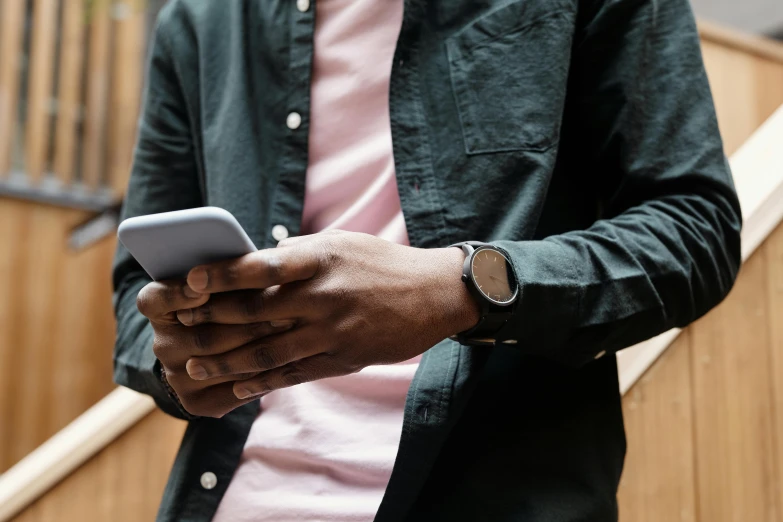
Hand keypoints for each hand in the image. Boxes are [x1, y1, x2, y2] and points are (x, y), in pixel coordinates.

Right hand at [136, 280, 294, 416]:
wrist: (222, 350)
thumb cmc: (231, 299)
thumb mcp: (223, 282)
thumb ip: (227, 274)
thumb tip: (249, 261)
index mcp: (158, 309)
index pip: (154, 300)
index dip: (176, 295)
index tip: (200, 289)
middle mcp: (162, 345)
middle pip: (200, 335)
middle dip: (245, 321)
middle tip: (283, 308)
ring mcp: (177, 377)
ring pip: (219, 364)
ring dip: (258, 347)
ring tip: (291, 330)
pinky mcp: (195, 402)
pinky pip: (230, 391)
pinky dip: (259, 376)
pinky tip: (285, 360)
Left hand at [178, 230, 479, 407]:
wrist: (434, 294)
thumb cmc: (380, 263)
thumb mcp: (340, 244)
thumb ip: (296, 255)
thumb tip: (248, 265)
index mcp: (319, 258)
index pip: (260, 266)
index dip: (221, 274)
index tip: (188, 279)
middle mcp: (322, 295)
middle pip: (253, 313)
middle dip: (209, 321)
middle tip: (174, 329)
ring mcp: (332, 331)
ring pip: (266, 350)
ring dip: (225, 361)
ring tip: (193, 367)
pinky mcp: (342, 358)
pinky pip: (293, 373)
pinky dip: (260, 381)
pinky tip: (235, 386)